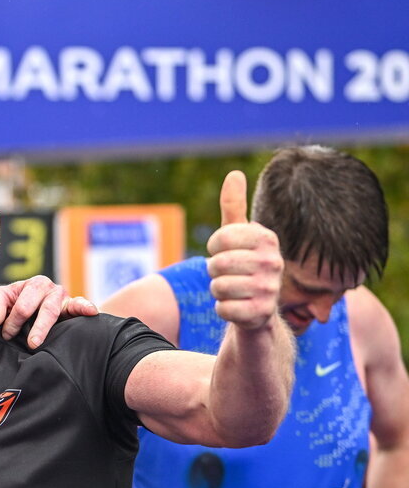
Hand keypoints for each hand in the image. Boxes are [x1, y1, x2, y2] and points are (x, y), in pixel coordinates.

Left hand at [0, 276, 96, 348]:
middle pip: (41, 307)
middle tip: (28, 344)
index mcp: (31, 285)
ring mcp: (62, 297)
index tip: (6, 335)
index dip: (12, 322)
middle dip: (33, 326)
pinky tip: (92, 311)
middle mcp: (48, 288)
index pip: (21, 306)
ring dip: (44, 327)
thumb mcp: (1, 300)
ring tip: (36, 343)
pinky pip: (80, 304)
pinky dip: (85, 306)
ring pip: (54, 310)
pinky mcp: (73, 307)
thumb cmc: (14, 305)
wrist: (32, 311)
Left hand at [205, 171, 282, 331]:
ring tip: (233, 291)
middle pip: (217, 264)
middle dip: (214, 272)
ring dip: (217, 291)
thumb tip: (233, 174)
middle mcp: (273, 262)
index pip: (221, 237)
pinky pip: (223, 309)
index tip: (224, 252)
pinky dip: (222, 310)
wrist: (259, 312)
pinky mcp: (262, 314)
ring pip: (217, 287)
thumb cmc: (244, 268)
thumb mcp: (240, 238)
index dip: (214, 247)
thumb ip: (234, 207)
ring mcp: (270, 289)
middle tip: (228, 276)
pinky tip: (237, 308)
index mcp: (267, 239)